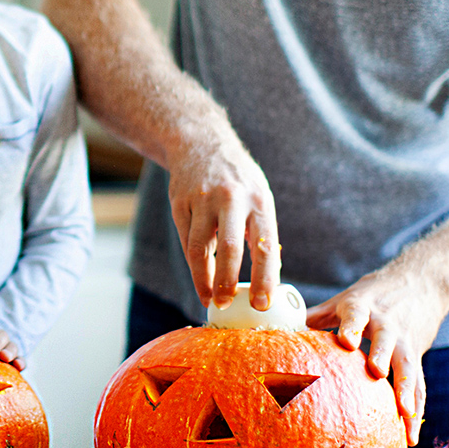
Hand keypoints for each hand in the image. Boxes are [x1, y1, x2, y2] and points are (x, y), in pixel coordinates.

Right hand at [167, 132, 280, 311]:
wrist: (199, 142)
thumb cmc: (236, 179)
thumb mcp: (258, 196)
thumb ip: (260, 231)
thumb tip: (268, 275)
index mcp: (259, 200)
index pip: (264, 246)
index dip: (264, 278)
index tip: (263, 304)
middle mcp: (231, 199)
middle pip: (229, 248)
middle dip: (227, 282)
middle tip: (226, 305)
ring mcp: (202, 199)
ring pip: (199, 247)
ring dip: (203, 278)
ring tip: (208, 298)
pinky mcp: (179, 202)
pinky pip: (185, 238)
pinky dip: (193, 260)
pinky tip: (199, 274)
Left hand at [306, 271, 447, 447]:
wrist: (420, 282)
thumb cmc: (371, 295)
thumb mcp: (343, 300)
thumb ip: (315, 316)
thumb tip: (279, 331)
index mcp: (362, 307)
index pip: (356, 314)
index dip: (351, 326)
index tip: (347, 340)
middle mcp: (386, 324)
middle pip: (386, 340)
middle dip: (382, 355)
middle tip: (377, 372)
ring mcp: (404, 341)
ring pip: (408, 367)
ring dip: (407, 391)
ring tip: (405, 416)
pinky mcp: (417, 355)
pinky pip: (419, 384)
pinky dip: (416, 408)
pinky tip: (410, 435)